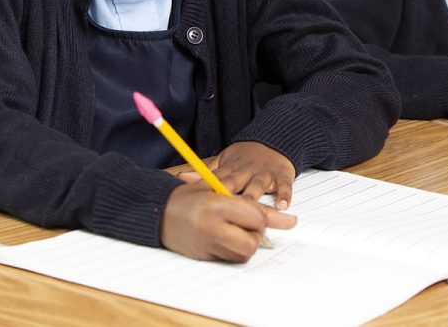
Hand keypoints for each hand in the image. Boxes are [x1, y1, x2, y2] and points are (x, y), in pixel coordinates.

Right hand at [161, 181, 296, 261]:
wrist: (157, 211)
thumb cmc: (188, 195)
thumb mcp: (217, 189)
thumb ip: (248, 201)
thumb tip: (280, 216)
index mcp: (217, 205)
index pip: (256, 217)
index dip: (272, 217)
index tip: (290, 221)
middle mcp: (212, 228)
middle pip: (252, 241)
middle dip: (258, 234)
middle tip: (252, 224)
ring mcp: (206, 245)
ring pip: (243, 253)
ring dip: (247, 243)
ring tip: (239, 229)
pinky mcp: (203, 256)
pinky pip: (229, 258)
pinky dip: (234, 249)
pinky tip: (227, 236)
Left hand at [177, 141, 295, 209]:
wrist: (274, 138)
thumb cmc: (246, 155)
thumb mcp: (225, 160)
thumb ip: (207, 172)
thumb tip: (183, 178)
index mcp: (231, 168)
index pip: (216, 180)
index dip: (207, 190)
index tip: (198, 202)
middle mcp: (246, 170)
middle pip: (235, 183)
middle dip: (228, 195)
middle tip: (222, 210)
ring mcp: (264, 172)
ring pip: (258, 185)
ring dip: (254, 196)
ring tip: (253, 211)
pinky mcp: (282, 174)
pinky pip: (284, 185)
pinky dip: (284, 194)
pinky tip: (283, 205)